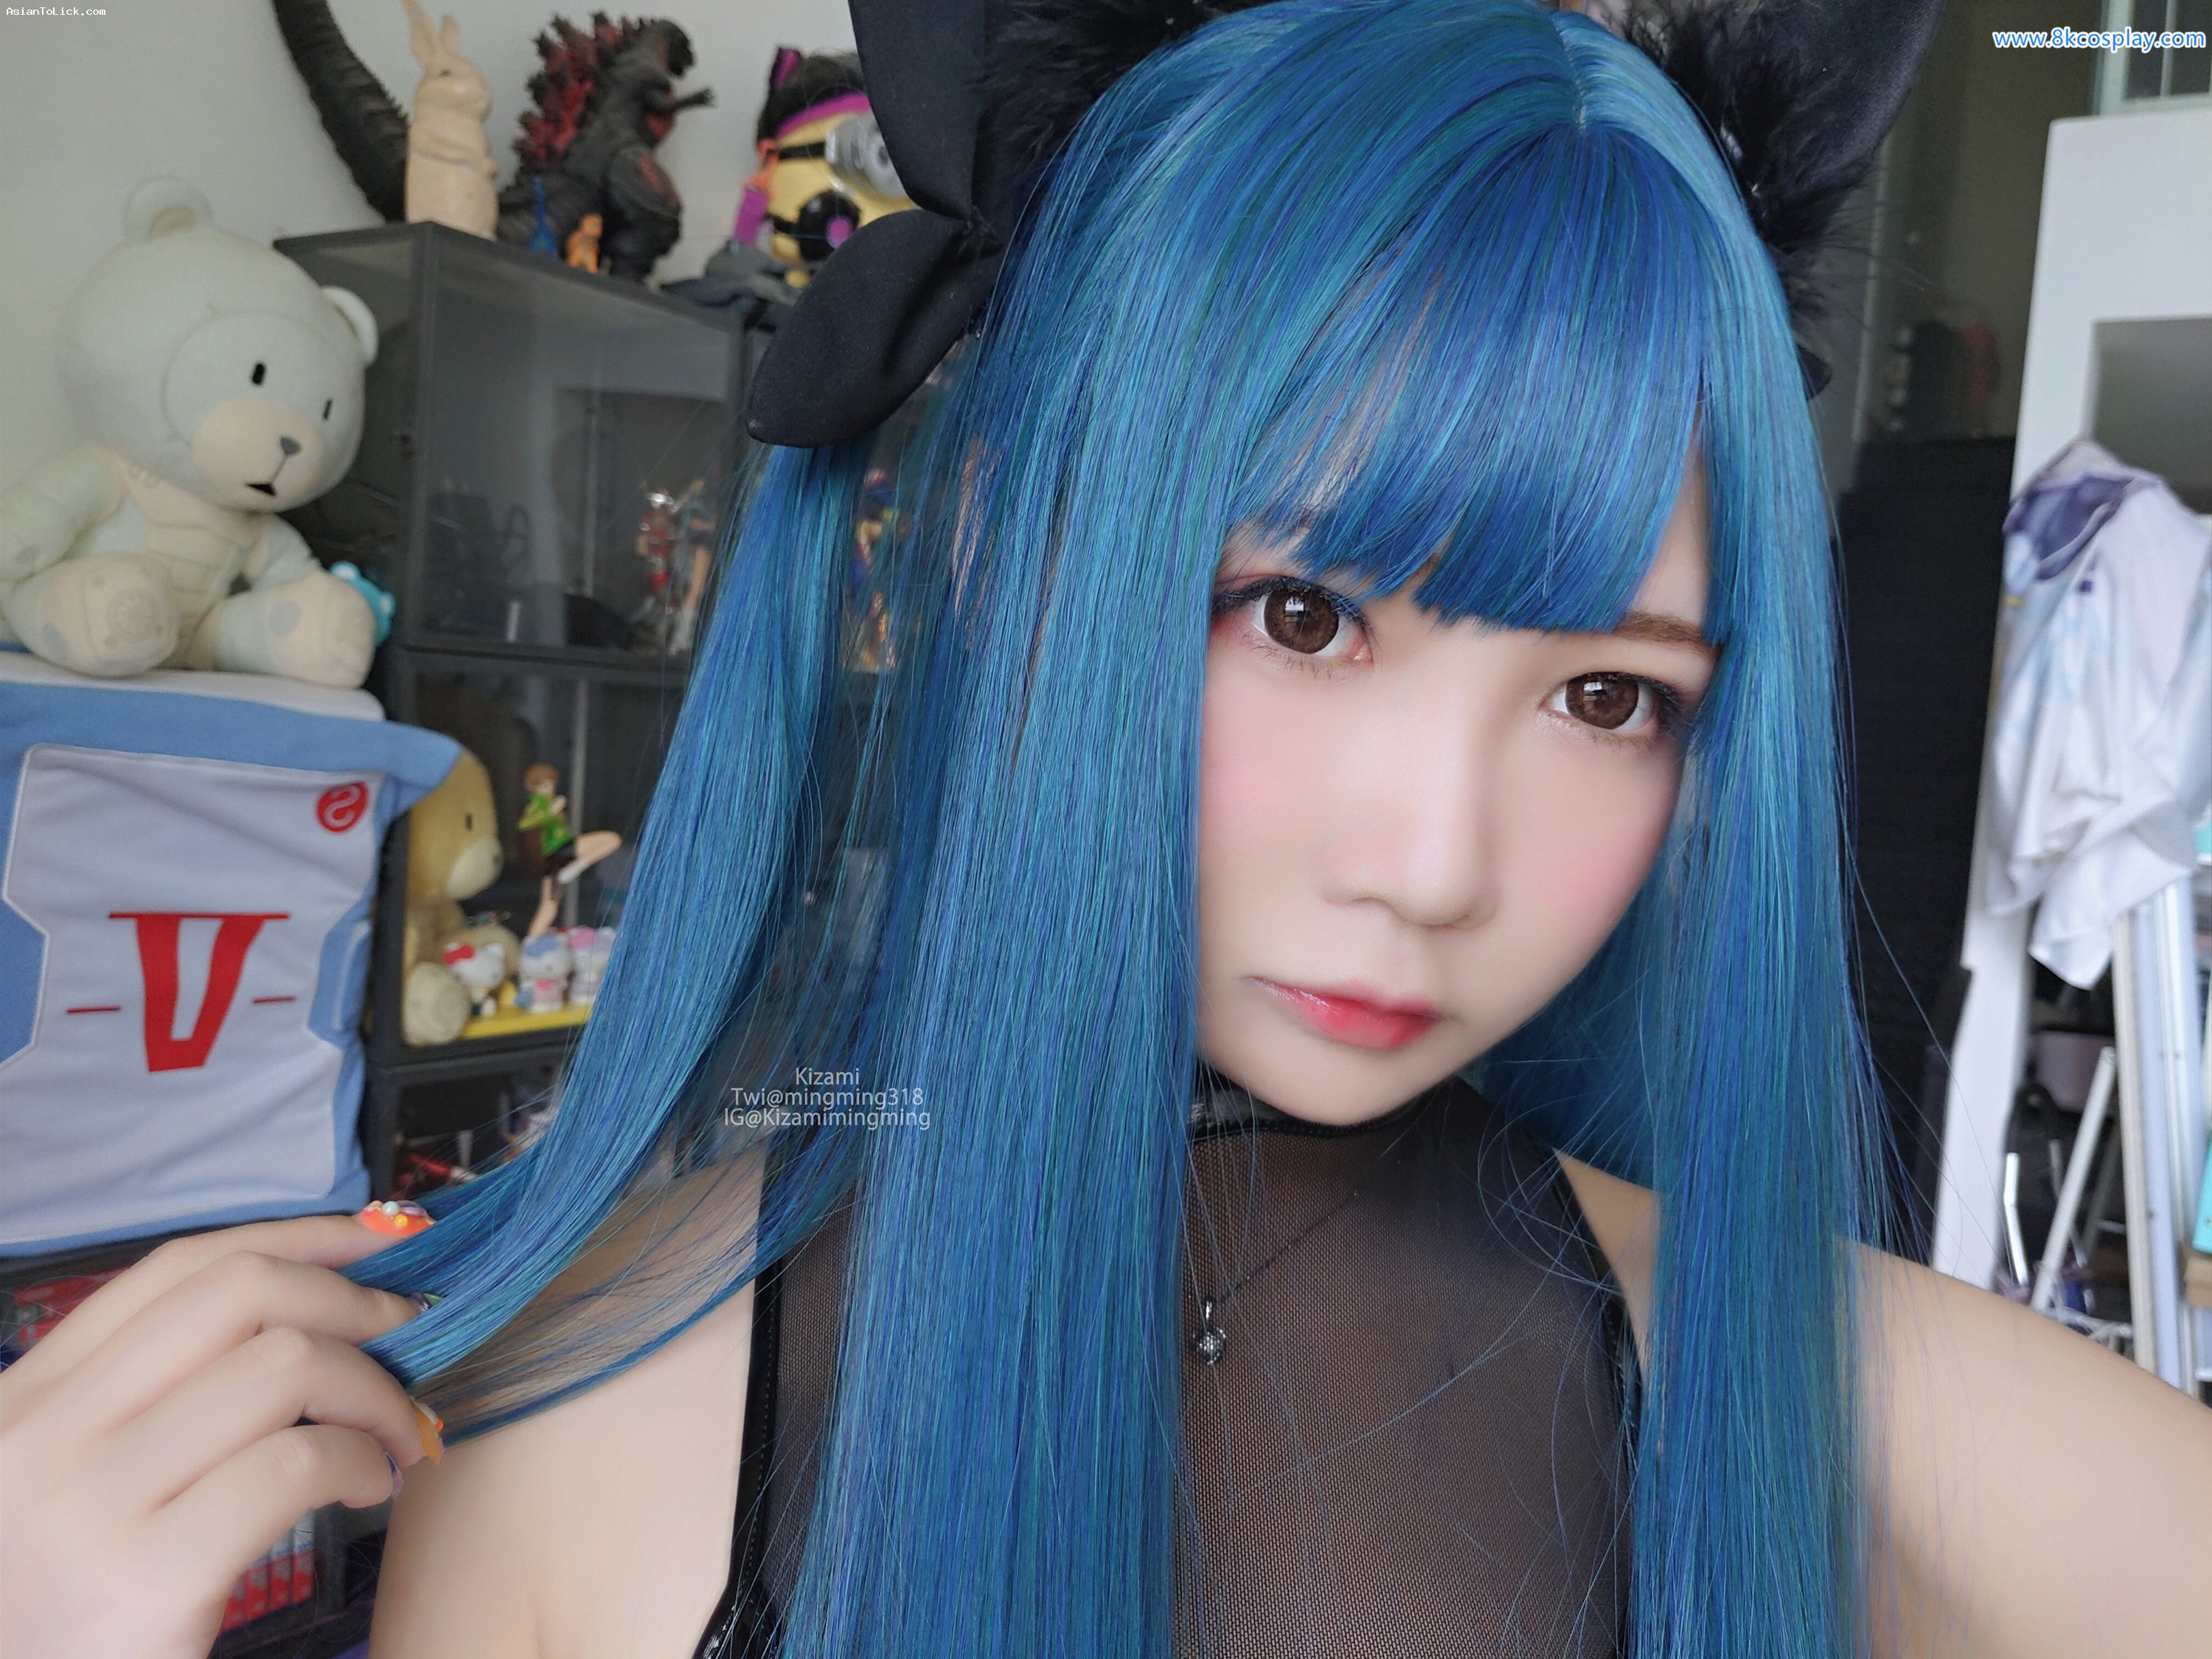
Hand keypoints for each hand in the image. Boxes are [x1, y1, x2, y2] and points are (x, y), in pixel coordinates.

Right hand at [0, 1213, 439, 1658]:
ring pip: (284, 1364)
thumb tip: (312, 1309)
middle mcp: (45, 1436)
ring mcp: (91, 1502)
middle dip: (352, 1298)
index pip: (178, 1268)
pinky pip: (298, 1463)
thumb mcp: (81, 1482)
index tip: (381, 1240)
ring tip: (394, 1435)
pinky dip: (362, 1461)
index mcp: (28, 1400)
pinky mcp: (148, 1575)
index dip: (298, 1239)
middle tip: (407, 1337)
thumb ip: (158, 1397)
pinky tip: (370, 1487)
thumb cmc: (71, 1609)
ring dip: (373, 1390)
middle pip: (239, 1293)